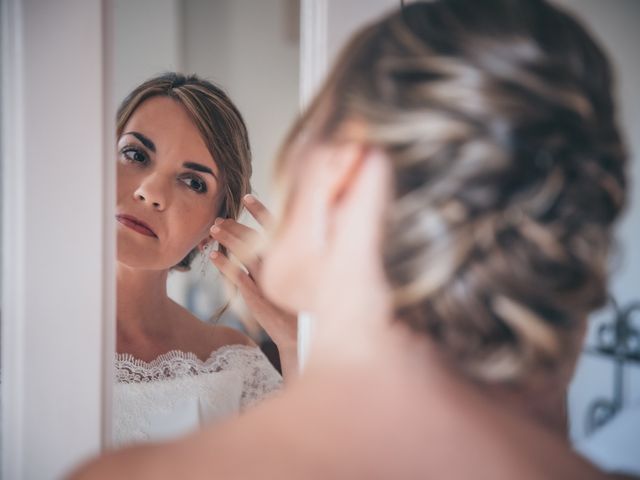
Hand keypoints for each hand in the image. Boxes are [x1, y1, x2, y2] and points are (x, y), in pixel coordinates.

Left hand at [209, 194, 297, 354]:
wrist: (301, 335)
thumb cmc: (305, 305)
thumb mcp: (306, 276)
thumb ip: (295, 256)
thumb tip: (288, 237)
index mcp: (293, 255)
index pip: (276, 225)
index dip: (260, 210)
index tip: (247, 197)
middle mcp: (280, 263)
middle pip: (254, 236)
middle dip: (235, 225)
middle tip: (219, 218)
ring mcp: (266, 278)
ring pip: (242, 251)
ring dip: (226, 238)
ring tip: (212, 229)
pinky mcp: (255, 295)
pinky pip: (234, 274)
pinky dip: (222, 263)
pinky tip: (212, 256)